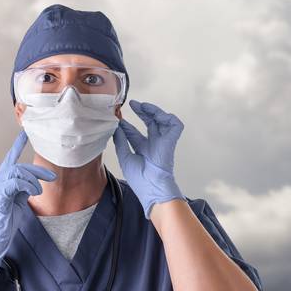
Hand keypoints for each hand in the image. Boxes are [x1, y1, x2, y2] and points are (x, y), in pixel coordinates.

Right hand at [0, 132, 56, 270]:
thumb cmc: (2, 223)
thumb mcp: (16, 202)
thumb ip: (21, 190)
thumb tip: (33, 184)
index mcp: (0, 182)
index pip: (9, 159)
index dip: (17, 145)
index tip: (25, 133)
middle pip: (19, 166)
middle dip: (38, 170)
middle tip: (52, 177)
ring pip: (17, 172)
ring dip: (34, 179)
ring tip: (39, 191)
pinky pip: (14, 183)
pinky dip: (27, 186)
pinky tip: (34, 193)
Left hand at [113, 100, 183, 216]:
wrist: (151, 186)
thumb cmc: (139, 177)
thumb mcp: (125, 157)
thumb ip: (121, 141)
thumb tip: (115, 128)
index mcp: (142, 150)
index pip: (134, 134)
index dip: (126, 125)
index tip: (117, 118)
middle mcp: (153, 145)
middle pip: (149, 124)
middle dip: (142, 113)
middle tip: (132, 104)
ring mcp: (162, 142)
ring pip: (161, 121)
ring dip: (153, 112)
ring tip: (142, 106)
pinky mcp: (170, 141)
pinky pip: (175, 125)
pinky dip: (168, 117)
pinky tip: (156, 114)